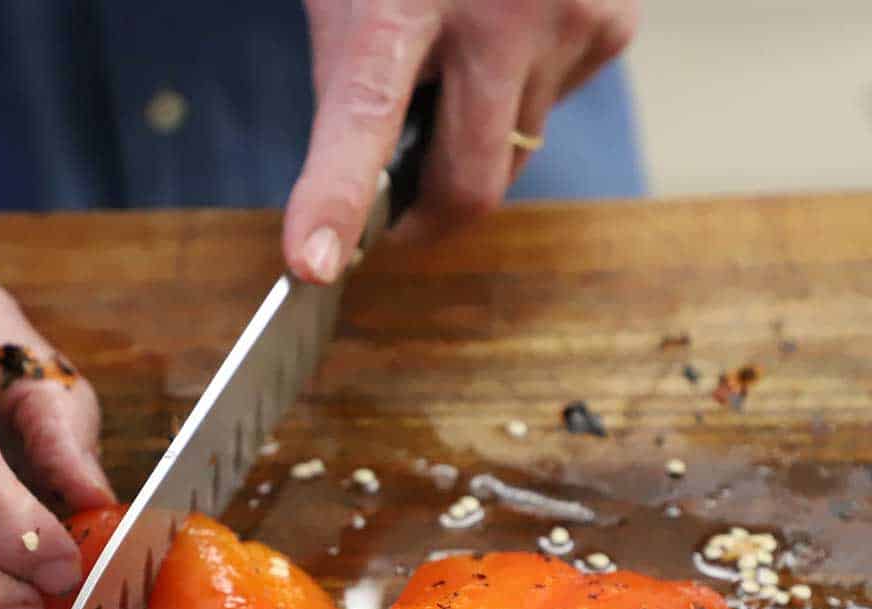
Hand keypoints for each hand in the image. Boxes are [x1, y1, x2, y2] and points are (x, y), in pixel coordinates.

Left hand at [285, 0, 637, 280]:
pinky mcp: (613, 24)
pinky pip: (554, 109)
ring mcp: (567, 16)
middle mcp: (496, 10)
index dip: (338, 196)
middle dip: (429, 214)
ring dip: (477, 138)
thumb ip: (352, 85)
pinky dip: (522, 95)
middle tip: (395, 208)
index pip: (361, 114)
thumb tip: (364, 195)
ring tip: (459, 55)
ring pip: (515, 153)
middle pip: (468, 185)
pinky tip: (509, 29)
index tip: (315, 263)